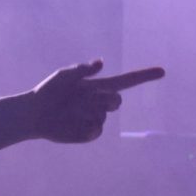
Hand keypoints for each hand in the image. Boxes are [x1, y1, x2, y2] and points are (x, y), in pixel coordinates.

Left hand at [29, 60, 164, 142]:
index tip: (162, 71)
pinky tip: (70, 124)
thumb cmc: (48, 91)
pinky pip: (97, 130)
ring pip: (102, 115)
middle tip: (79, 100)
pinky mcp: (90, 133)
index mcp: (99, 87)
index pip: (127, 82)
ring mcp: (97, 118)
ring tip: (66, 111)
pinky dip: (85, 128)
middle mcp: (101, 102)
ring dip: (84, 112)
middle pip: (116, 101)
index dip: (145, 76)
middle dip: (102, 99)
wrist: (33, 114)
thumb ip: (82, 69)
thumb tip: (101, 63)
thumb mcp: (64, 76)